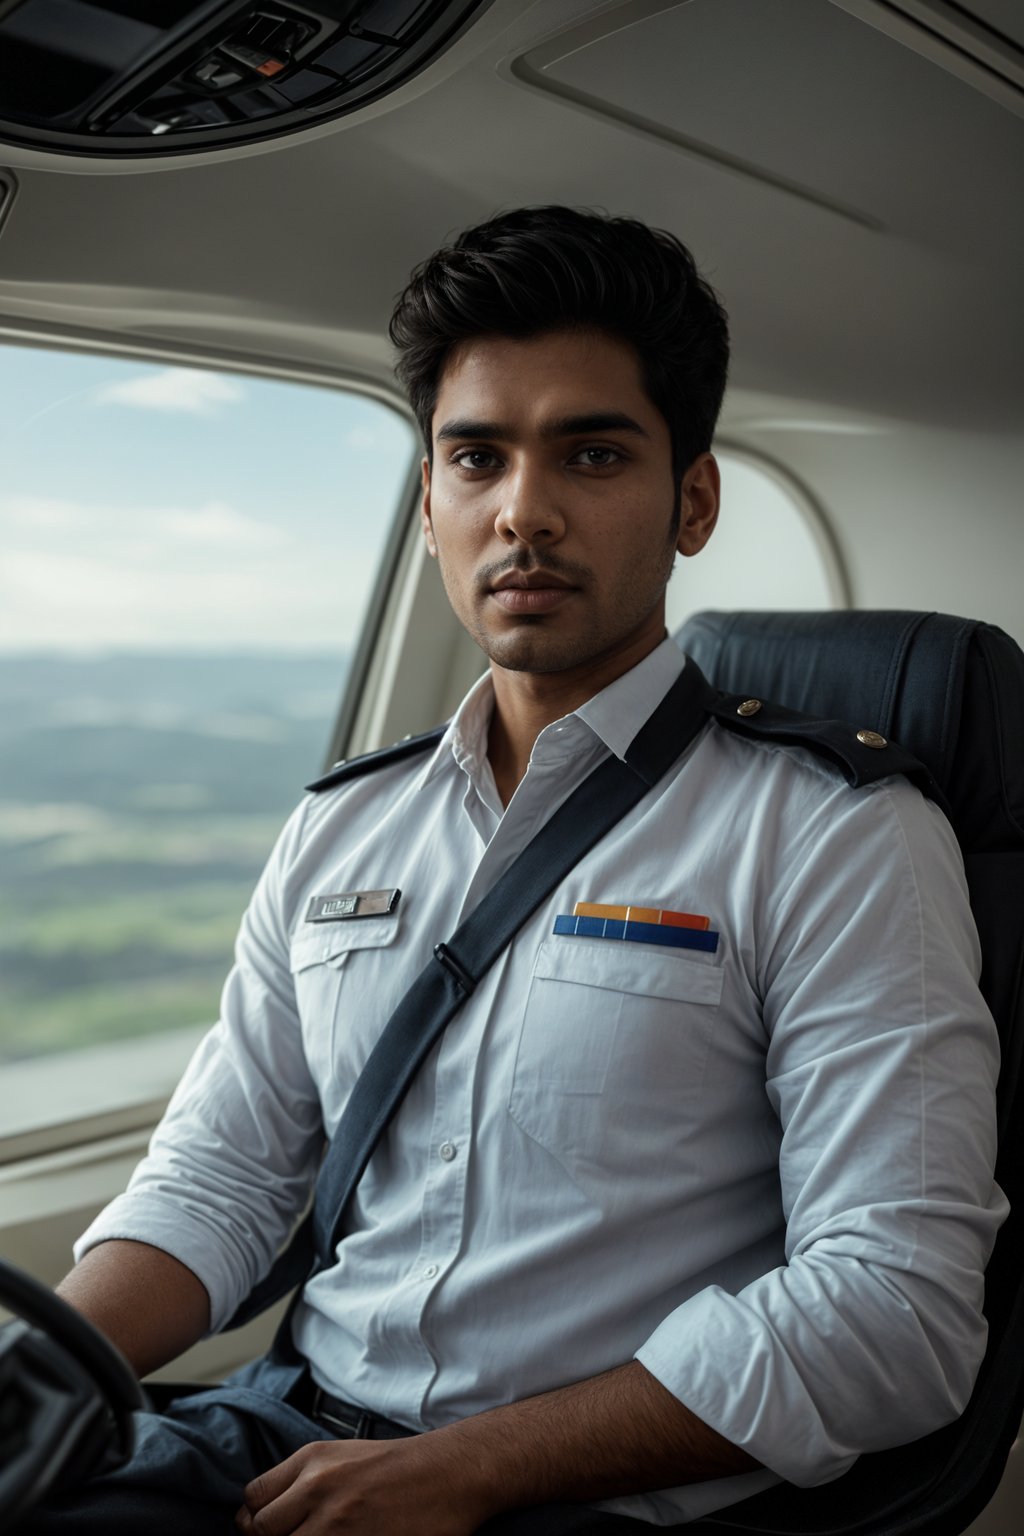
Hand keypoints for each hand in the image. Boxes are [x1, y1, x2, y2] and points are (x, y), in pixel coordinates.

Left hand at [234, 1435, 492, 1535]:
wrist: (449, 1473)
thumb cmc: (400, 1467)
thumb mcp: (344, 1457)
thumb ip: (305, 1481)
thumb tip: (268, 1514)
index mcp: (311, 1460)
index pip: (253, 1499)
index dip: (256, 1521)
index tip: (269, 1530)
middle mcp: (316, 1488)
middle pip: (261, 1530)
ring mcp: (335, 1523)